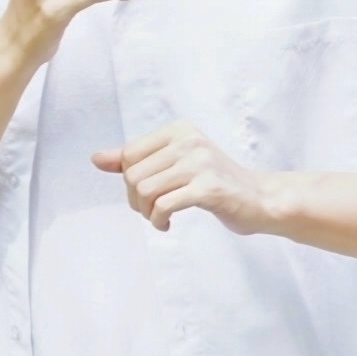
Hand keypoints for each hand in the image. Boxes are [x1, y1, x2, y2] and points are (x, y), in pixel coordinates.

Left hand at [93, 121, 273, 234]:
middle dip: (135, 201)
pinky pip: (163, 205)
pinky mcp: (209, 187)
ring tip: (161, 218)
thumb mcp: (174, 164)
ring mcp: (200, 163)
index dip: (128, 181)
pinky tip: (168, 224)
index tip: (146, 195)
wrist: (260, 199)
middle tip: (153, 211)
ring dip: (147, 213)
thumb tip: (96, 158)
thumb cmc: (215, 183)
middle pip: (133, 174)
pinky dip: (158, 220)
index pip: (129, 154)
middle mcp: (189, 140)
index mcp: (179, 130)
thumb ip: (136, 160)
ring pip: (144, 190)